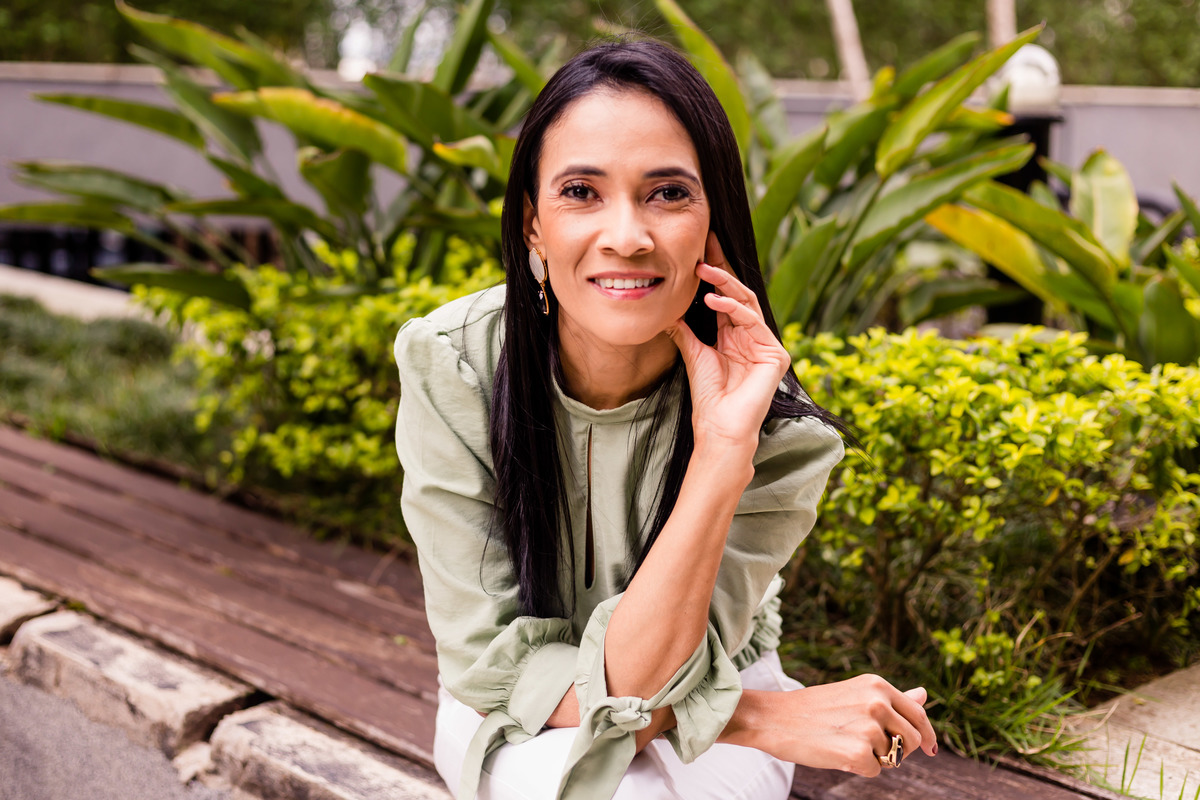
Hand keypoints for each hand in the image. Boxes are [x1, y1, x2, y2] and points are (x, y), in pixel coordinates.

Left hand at [666, 232, 791, 451]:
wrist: (719, 427)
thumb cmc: (708, 396)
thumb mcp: (693, 353)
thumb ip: (685, 330)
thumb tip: (667, 309)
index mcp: (735, 336)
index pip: (726, 297)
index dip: (715, 274)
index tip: (700, 250)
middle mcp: (753, 337)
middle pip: (739, 294)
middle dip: (722, 269)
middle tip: (705, 246)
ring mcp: (766, 345)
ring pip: (748, 303)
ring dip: (725, 285)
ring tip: (703, 272)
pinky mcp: (776, 355)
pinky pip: (754, 322)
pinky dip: (734, 309)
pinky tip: (714, 300)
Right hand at [736, 674, 937, 776]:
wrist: (774, 718)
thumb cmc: (813, 708)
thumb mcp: (855, 694)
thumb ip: (892, 700)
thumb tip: (924, 695)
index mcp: (877, 685)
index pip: (919, 714)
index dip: (927, 735)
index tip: (931, 749)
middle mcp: (878, 702)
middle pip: (913, 740)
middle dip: (898, 750)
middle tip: (868, 746)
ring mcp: (869, 728)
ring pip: (894, 757)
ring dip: (875, 757)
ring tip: (845, 742)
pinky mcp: (858, 753)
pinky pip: (876, 771)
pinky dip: (859, 768)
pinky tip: (837, 753)